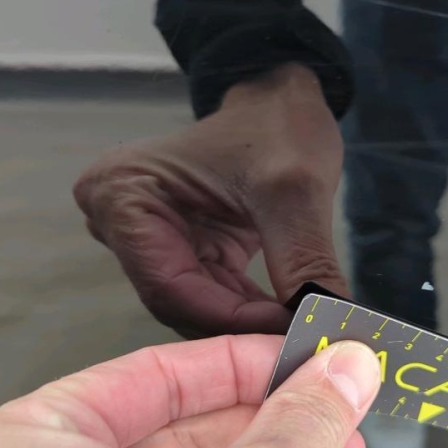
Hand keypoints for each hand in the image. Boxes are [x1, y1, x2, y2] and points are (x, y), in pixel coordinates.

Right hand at [74, 64, 346, 337]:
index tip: (289, 339)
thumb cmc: (279, 125)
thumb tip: (327, 331)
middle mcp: (121, 224)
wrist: (281, 99)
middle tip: (299, 349)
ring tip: (302, 339)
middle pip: (180, 303)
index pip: (169, 286)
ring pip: (199, 307)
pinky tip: (289, 323)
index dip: (231, 322)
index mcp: (122, 197)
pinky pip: (214, 297)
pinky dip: (252, 312)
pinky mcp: (184, 250)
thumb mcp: (293, 190)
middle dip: (240, 330)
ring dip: (250, 326)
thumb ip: (304, 263)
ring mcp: (150, 240)